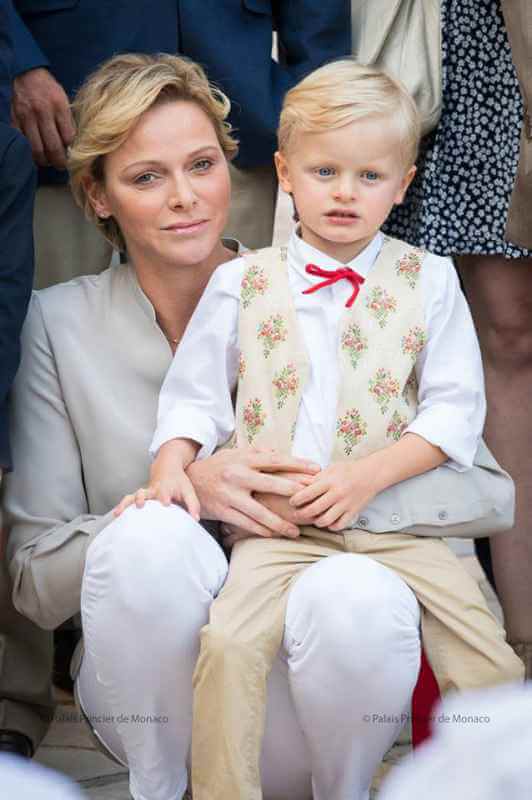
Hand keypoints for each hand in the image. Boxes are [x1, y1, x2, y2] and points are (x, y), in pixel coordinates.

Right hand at [12, 68, 74, 168]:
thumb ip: (68, 121)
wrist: (27, 73)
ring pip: (37, 148)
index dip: (71, 152)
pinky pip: (23, 142)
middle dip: (59, 161)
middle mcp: (42, 112)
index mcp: (59, 106)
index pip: (68, 138)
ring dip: (44, 160)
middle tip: (62, 166)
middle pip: (53, 146)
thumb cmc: (49, 88)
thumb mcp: (64, 100)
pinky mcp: (15, 119)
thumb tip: (73, 144)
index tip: (72, 158)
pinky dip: (29, 152)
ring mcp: (27, 117)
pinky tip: (35, 154)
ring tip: (49, 163)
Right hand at [112, 469, 199, 519]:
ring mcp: (145, 493)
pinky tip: (116, 514)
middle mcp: (153, 489)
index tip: (165, 503)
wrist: (167, 467)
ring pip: (133, 496)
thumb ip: (192, 505)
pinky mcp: (140, 496)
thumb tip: (195, 519)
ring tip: (120, 512)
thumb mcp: (189, 490)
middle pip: (146, 493)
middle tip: (139, 505)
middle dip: (141, 498)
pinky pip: (128, 500)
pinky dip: (122, 506)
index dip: (164, 497)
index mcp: (166, 488)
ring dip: (127, 503)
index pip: (165, 492)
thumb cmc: (178, 481)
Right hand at [187, 447, 320, 538]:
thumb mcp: (234, 454)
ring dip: (280, 523)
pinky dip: (262, 530)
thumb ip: (256, 453)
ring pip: (260, 512)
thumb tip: (278, 452)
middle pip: (272, 484)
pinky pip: (246, 524)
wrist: (187, 481)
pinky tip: (275, 535)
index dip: (297, 464)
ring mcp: (230, 495)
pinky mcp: (223, 511)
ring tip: (296, 531)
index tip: (316, 469)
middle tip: (313, 501)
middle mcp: (238, 475)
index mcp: (243, 459)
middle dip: (295, 492)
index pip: (276, 460)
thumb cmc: (217, 466)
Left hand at [290, 460, 378, 531]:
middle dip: (302, 514)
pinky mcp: (353, 512)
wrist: (371, 474)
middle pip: (314, 509)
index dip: (296, 499)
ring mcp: (346, 504)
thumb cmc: (348, 470)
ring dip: (316, 522)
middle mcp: (337, 493)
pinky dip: (331, 526)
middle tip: (297, 514)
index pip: (307, 493)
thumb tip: (300, 486)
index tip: (292, 502)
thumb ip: (317, 478)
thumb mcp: (330, 469)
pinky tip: (328, 522)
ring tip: (313, 518)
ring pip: (325, 520)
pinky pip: (339, 525)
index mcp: (329, 481)